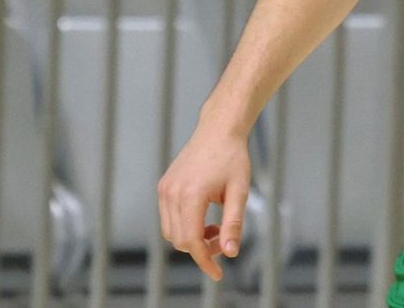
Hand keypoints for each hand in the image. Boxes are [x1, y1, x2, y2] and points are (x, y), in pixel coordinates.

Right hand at [157, 122, 251, 281]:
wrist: (219, 130)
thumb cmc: (233, 157)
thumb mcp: (239, 191)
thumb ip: (233, 223)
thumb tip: (230, 253)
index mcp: (190, 195)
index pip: (192, 241)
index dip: (205, 261)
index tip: (218, 273)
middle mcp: (171, 194)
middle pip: (180, 240)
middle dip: (201, 249)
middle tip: (223, 241)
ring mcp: (164, 190)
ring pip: (171, 232)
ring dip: (191, 238)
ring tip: (215, 227)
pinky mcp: (164, 187)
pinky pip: (168, 218)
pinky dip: (184, 226)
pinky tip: (204, 217)